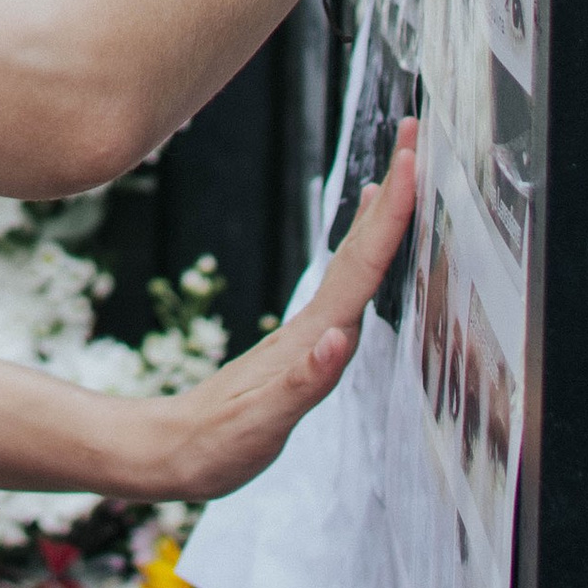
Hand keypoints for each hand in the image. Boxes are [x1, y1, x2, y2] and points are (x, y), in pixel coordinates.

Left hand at [118, 120, 418, 502]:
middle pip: (360, 250)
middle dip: (391, 195)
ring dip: (379, 222)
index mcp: (313, 337)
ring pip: (353, 267)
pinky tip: (367, 246)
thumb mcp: (261, 423)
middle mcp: (315, 328)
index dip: (389, 215)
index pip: (361, 265)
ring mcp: (309, 337)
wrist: (175, 452)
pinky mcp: (303, 352)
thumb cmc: (218, 444)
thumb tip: (341, 336)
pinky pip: (342, 296)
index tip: (409, 161)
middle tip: (412, 135)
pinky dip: (361, 263)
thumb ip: (303, 381)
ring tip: (399, 180)